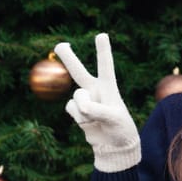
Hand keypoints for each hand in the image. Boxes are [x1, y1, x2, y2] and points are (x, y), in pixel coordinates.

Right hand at [54, 33, 139, 172]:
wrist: (113, 146)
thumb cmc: (120, 129)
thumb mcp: (113, 119)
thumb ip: (96, 110)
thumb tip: (79, 105)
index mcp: (109, 87)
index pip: (105, 66)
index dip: (103, 51)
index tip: (102, 35)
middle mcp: (95, 90)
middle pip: (78, 71)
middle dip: (68, 58)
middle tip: (60, 44)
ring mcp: (84, 100)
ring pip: (75, 97)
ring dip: (84, 109)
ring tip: (97, 118)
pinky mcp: (77, 111)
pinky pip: (71, 109)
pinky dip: (79, 118)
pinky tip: (89, 123)